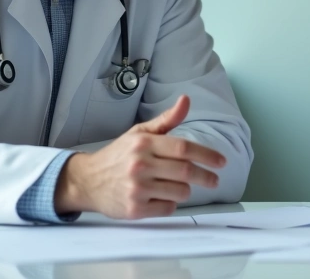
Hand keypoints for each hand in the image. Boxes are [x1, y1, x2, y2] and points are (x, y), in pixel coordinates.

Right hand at [54, 95, 225, 218]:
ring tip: (176, 186)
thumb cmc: (118, 155)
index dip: (207, 155)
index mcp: (144, 143)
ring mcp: (137, 188)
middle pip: (186, 172)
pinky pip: (168, 208)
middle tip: (214, 180)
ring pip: (180, 192)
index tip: (221, 162)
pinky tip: (161, 197)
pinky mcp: (135, 209)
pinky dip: (170, 204)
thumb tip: (186, 100)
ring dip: (185, 190)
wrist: (88, 180)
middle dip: (205, 176)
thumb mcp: (139, 133)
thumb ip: (166, 120)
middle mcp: (140, 165)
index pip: (183, 148)